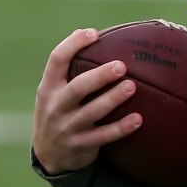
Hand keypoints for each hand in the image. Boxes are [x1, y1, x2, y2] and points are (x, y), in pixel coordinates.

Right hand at [33, 28, 141, 174]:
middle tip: (121, 66)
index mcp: (49, 87)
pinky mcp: (81, 145)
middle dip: (99, 76)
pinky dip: (121, 128)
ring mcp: (67, 127)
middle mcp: (56, 106)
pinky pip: (104, 136)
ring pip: (92, 112)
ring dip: (112, 99)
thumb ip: (69, 69)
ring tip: (131, 86)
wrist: (49, 155)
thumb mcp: (54, 91)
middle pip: (77, 88)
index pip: (57, 60)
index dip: (73, 44)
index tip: (93, 33)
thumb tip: (91, 32)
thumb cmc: (59, 111)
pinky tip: (138, 119)